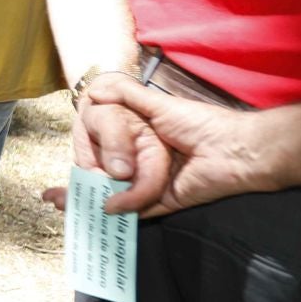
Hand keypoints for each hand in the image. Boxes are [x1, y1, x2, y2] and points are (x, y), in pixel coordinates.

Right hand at [63, 75, 277, 217]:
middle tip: (63, 188)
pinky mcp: (162, 202)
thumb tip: (93, 92)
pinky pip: (136, 209)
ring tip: (69, 199)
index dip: (86, 152)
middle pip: (106, 173)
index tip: (75, 152)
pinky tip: (100, 206)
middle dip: (86, 179)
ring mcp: (151, 183)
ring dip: (95, 196)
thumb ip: (126, 95)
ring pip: (116, 192)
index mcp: (140, 138)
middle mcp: (143, 161)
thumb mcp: (158, 103)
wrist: (236, 150)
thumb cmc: (201, 123)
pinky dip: (119, 209)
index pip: (104, 147)